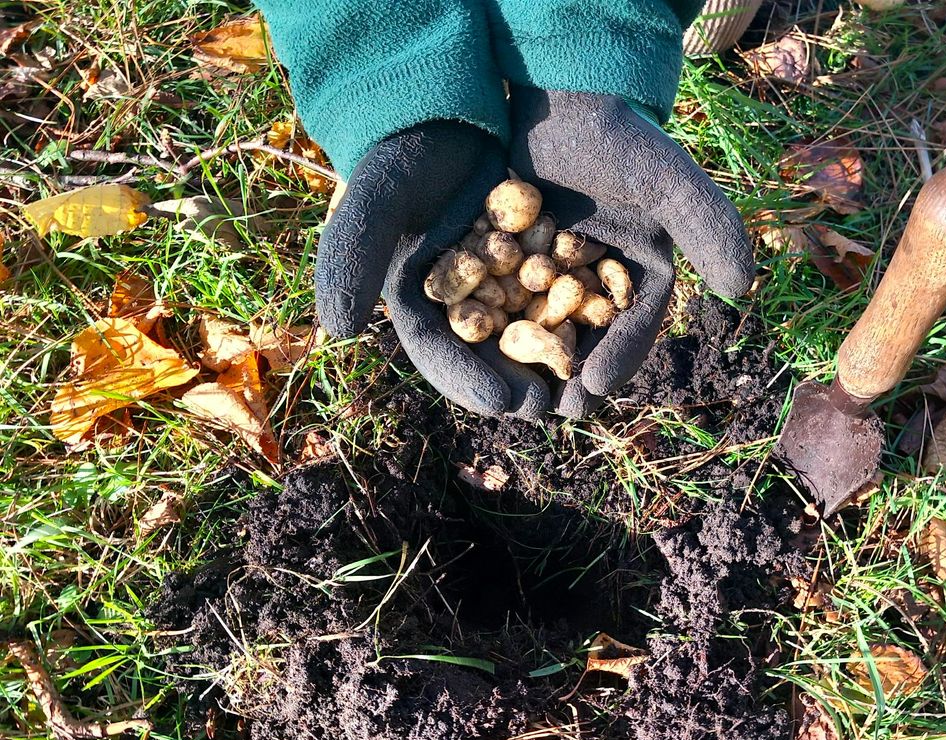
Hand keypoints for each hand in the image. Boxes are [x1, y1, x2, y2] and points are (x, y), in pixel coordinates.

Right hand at [315, 121, 550, 419]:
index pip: (440, 354)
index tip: (501, 401)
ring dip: (546, 362)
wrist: (441, 114)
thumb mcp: (375, 202)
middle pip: (485, 356)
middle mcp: (454, 302)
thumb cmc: (400, 158)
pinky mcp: (526, 261)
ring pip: (522, 333)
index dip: (469, 380)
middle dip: (514, 383)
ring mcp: (493, 284)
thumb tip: (337, 328)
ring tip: (575, 387)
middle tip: (547, 407)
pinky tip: (596, 335)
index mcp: (415, 302)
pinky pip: (551, 297)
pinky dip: (570, 317)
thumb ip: (353, 258)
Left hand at [508, 87, 753, 416]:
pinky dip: (494, 326)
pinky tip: (476, 351)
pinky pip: (504, 300)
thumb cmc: (623, 139)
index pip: (631, 328)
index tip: (593, 390)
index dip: (615, 361)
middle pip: (587, 341)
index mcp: (641, 275)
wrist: (565, 97)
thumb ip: (707, 228)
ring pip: (544, 329)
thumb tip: (742, 289)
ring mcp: (556, 273)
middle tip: (553, 410)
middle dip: (571, 377)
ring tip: (515, 397)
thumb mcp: (669, 182)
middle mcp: (600, 281)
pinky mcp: (515, 259)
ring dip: (532, 364)